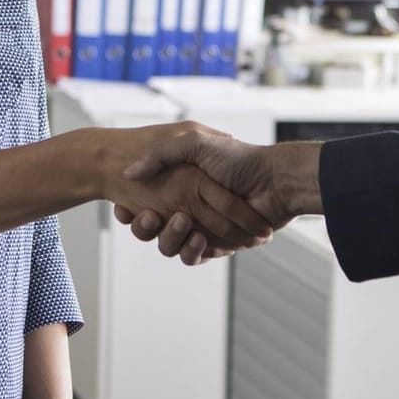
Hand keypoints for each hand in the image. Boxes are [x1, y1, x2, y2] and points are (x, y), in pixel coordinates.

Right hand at [88, 123, 274, 255]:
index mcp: (178, 185)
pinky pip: (194, 257)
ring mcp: (202, 228)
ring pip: (170, 246)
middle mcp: (186, 207)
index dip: (129, 209)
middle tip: (151, 216)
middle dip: (145, 227)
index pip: (143, 202)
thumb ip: (160, 154)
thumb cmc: (238, 160)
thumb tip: (129, 173)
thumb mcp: (195, 141)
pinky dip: (193, 251)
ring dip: (170, 238)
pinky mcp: (217, 245)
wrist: (276, 181)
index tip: (123, 207)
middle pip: (151, 228)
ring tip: (182, 223)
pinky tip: (199, 238)